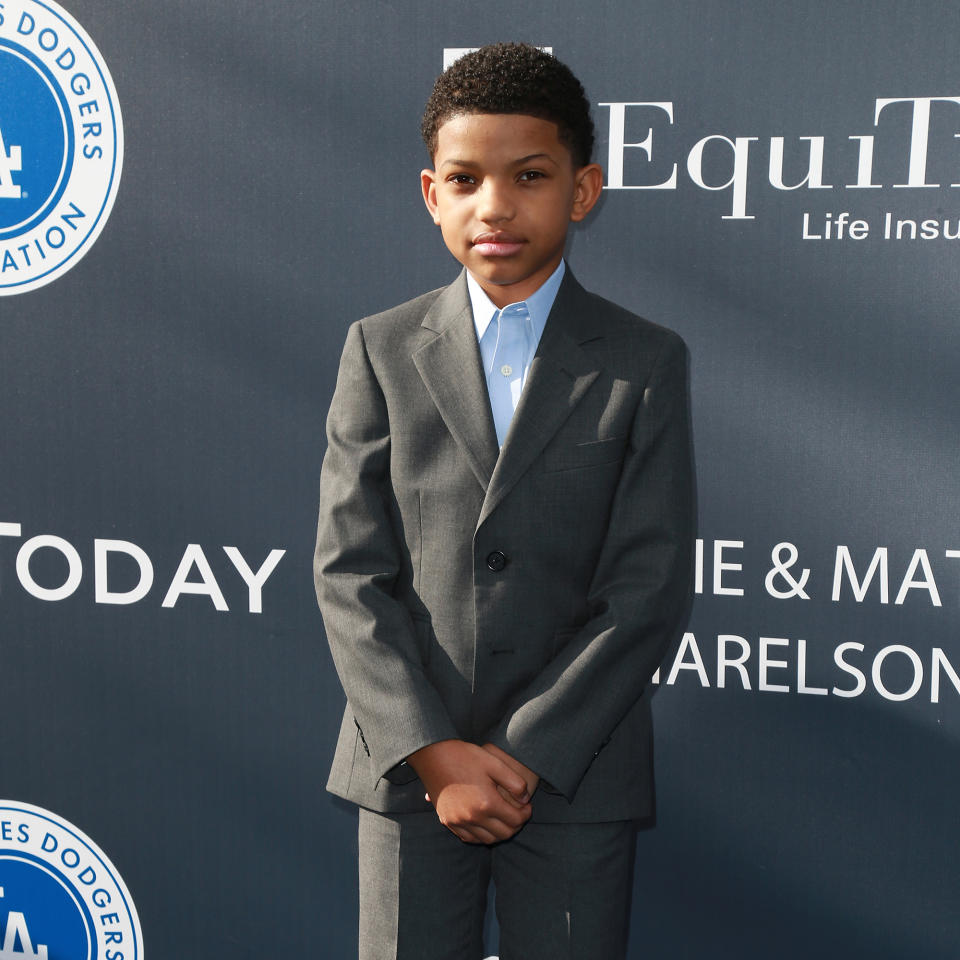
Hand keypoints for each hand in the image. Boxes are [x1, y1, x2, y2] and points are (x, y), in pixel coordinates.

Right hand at [407, 740, 531, 843]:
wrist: (433, 755)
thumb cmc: (465, 756)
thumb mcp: (494, 762)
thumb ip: (514, 782)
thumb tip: (525, 799)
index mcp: (486, 803)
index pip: (515, 820)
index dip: (526, 814)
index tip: (527, 806)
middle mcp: (472, 817)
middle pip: (503, 834)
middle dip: (516, 825)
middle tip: (519, 813)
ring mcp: (458, 821)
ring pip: (487, 839)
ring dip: (500, 832)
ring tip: (504, 818)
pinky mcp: (447, 821)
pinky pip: (469, 838)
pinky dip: (481, 835)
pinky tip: (485, 823)